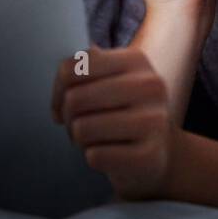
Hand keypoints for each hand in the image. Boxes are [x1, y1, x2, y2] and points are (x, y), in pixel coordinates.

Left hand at [51, 46, 183, 200]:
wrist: (159, 151)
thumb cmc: (124, 113)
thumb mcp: (109, 80)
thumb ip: (84, 70)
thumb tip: (64, 80)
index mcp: (136, 60)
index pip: (72, 69)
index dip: (58, 91)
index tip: (63, 104)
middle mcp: (150, 86)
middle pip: (75, 99)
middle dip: (68, 118)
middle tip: (79, 125)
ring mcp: (154, 121)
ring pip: (82, 129)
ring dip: (80, 139)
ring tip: (95, 139)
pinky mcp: (150, 155)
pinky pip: (95, 156)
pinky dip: (93, 158)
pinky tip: (110, 154)